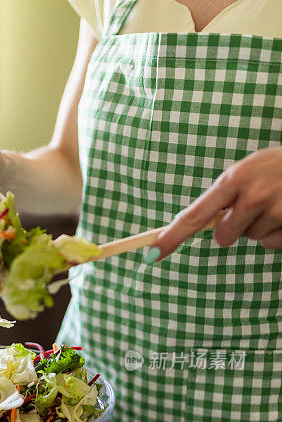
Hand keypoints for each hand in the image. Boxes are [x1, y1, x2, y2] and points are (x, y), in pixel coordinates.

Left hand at [153, 147, 281, 259]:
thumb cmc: (279, 167)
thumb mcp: (250, 170)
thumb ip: (227, 195)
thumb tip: (202, 225)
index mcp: (236, 178)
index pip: (195, 215)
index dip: (172, 237)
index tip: (152, 254)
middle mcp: (254, 195)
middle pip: (223, 237)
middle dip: (233, 229)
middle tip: (253, 206)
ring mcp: (276, 211)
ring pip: (252, 239)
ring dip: (261, 228)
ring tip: (278, 202)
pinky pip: (272, 244)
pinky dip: (278, 234)